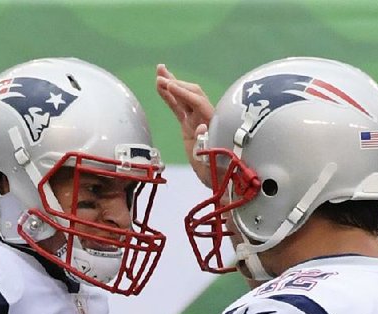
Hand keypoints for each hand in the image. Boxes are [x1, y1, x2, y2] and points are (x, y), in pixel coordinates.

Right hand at [155, 63, 214, 185]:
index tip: (170, 86)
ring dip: (172, 84)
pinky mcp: (189, 125)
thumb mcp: (212, 161)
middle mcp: (205, 117)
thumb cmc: (217, 171)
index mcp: (212, 123)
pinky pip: (178, 107)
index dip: (184, 94)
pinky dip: (170, 97)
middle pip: (192, 94)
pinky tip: (160, 87)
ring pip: (184, 97)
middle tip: (161, 75)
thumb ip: (205, 144)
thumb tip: (201, 126)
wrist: (218, 179)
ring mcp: (197, 120)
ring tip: (159, 70)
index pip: (197, 103)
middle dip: (178, 83)